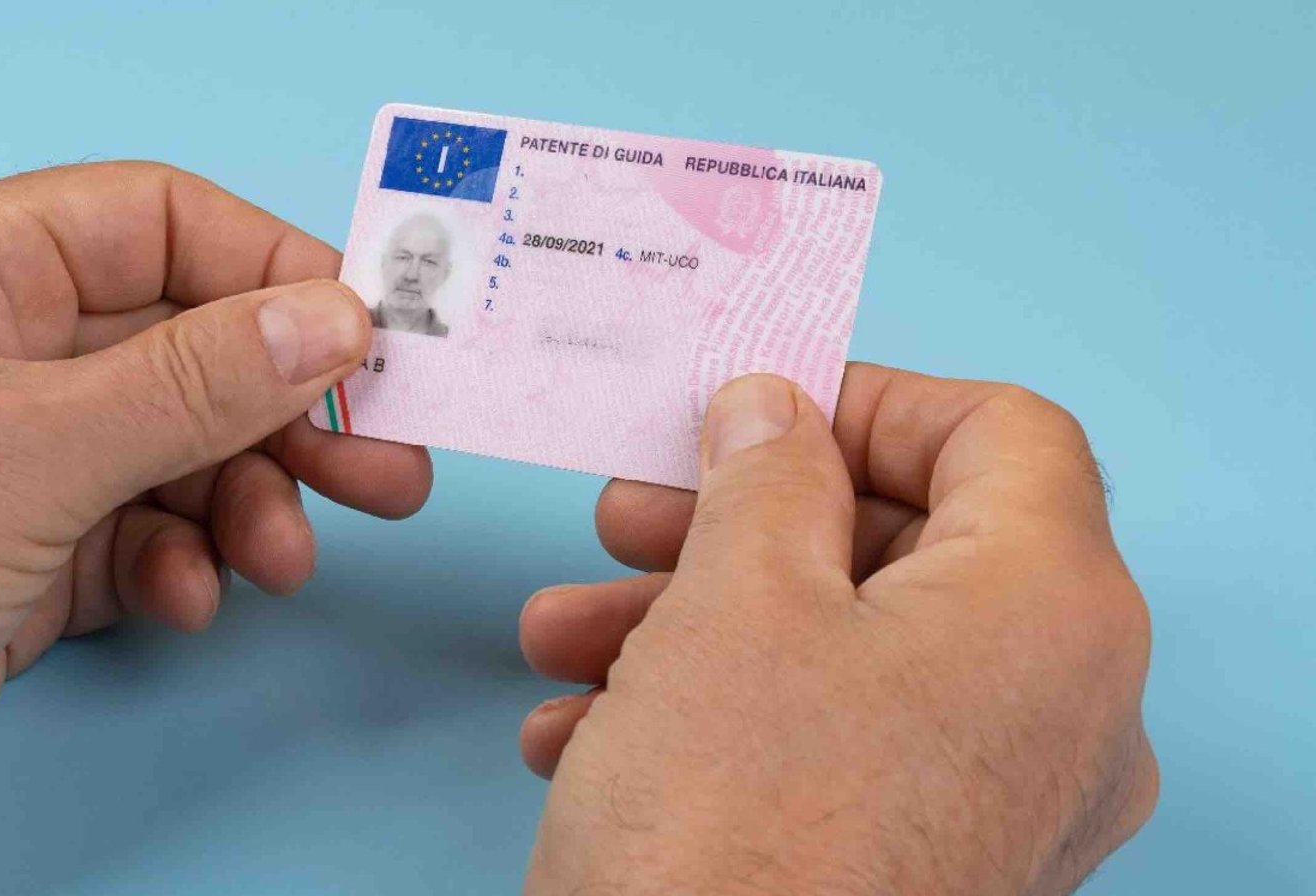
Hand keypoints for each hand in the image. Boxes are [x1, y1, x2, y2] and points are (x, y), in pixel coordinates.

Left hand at [0, 163, 429, 892]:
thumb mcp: (27, 450)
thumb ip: (191, 384)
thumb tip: (326, 319)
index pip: (155, 224)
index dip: (273, 271)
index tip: (372, 336)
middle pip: (180, 345)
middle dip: (282, 408)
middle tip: (384, 464)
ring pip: (169, 450)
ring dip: (241, 499)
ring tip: (285, 556)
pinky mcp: (8, 557)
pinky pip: (133, 535)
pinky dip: (176, 564)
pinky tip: (184, 599)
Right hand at [517, 365, 1156, 893]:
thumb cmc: (732, 837)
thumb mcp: (732, 601)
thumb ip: (763, 475)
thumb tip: (773, 411)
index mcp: (1053, 612)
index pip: (1004, 433)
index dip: (865, 398)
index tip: (750, 407)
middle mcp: (1061, 711)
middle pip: (905, 546)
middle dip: (735, 523)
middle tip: (628, 514)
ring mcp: (1001, 802)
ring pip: (849, 653)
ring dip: (693, 622)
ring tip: (562, 638)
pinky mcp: (928, 867)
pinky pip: (835, 748)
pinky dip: (716, 715)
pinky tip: (586, 732)